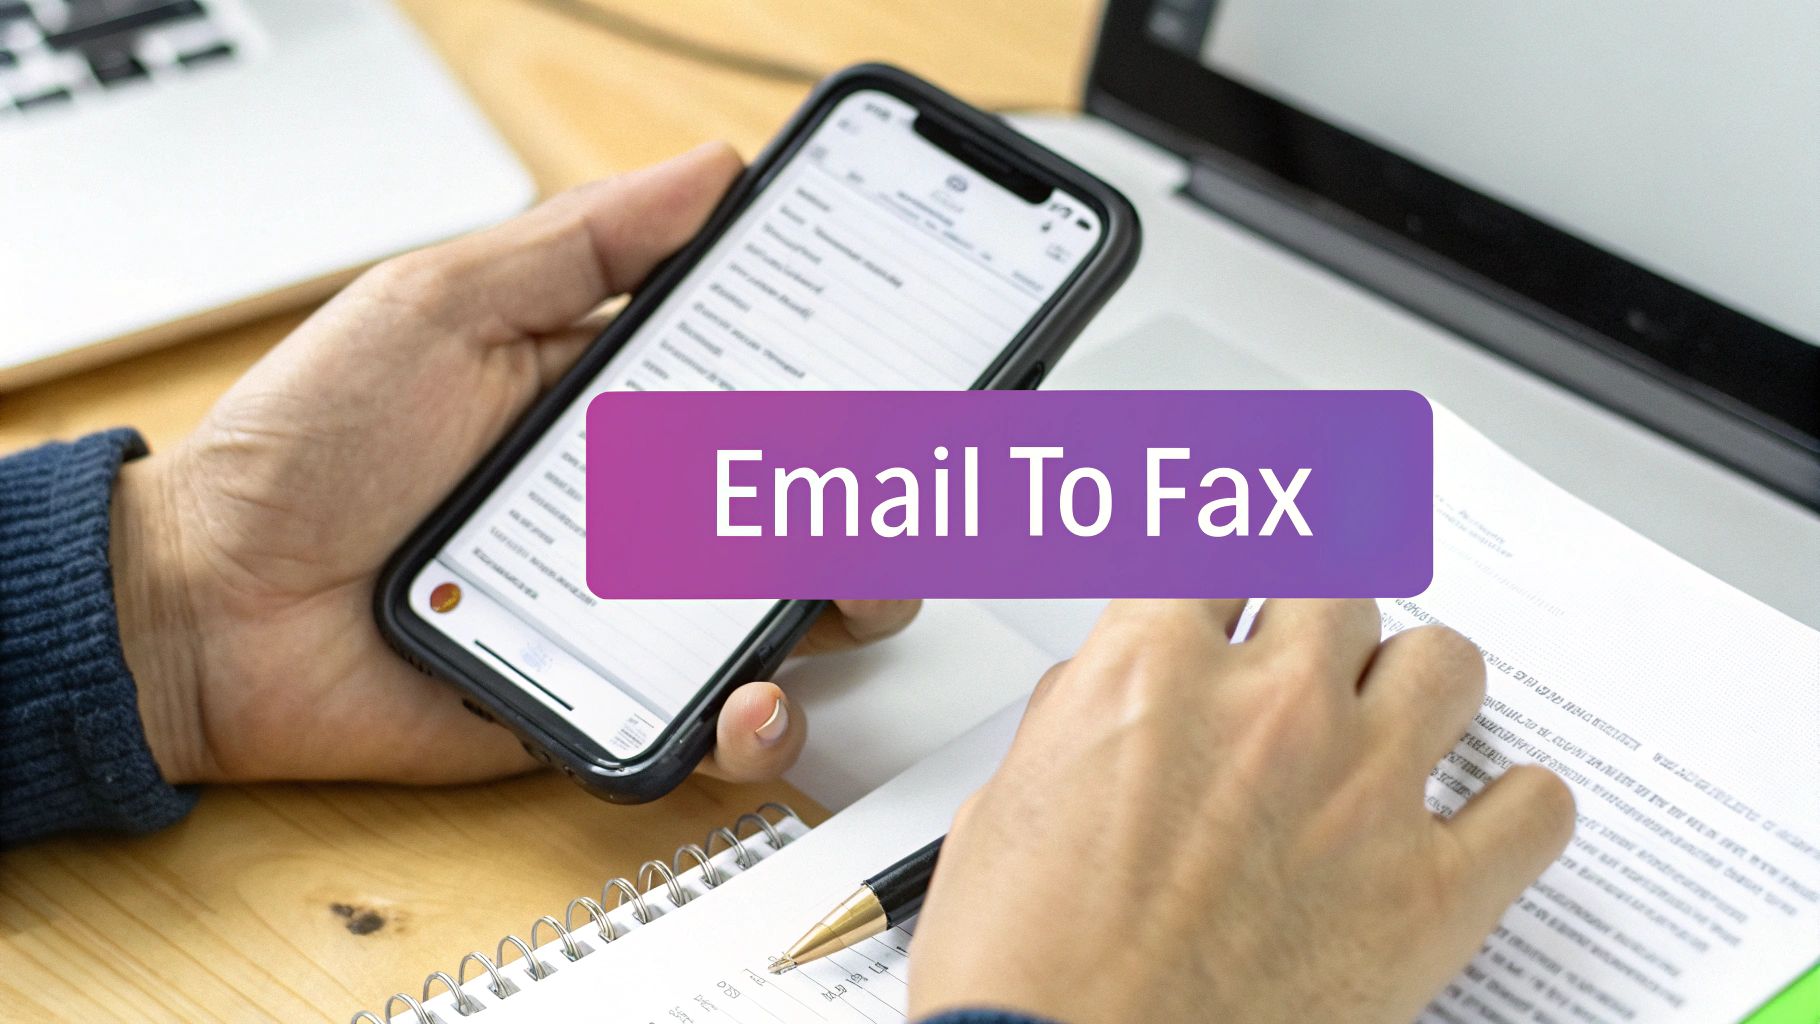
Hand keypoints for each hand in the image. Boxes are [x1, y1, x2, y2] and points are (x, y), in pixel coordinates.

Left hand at [110, 142, 917, 786]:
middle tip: (888, 486)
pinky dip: (750, 723)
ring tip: (837, 590)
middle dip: (876, 498)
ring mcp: (630, 607)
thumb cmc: (304, 446)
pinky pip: (705, 724)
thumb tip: (709, 172)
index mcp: (617, 399)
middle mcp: (640, 504)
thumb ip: (576, 244)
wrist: (204, 609)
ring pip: (787, 616)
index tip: (907, 364)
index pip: (768, 381)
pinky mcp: (603, 699)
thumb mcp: (439, 306)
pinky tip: (742, 695)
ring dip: (845, 606)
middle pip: (804, 503)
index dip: (848, 375)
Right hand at [908, 599, 1573, 1022]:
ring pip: (1447, 664)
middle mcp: (1269, 711)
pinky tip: (1480, 824)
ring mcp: (1360, 795)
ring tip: (1392, 732)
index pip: (1222, 556)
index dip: (1227, 583)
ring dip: (1416, 690)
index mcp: (1153, 672)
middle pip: (1340, 590)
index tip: (1238, 599)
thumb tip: (1117, 696)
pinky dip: (1516, 810)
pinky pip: (1535, 808)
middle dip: (1316, 628)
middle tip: (1301, 673)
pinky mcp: (1429, 897)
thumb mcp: (1007, 804)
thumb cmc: (1022, 969)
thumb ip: (1081, 717)